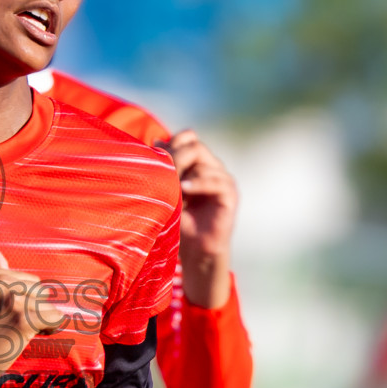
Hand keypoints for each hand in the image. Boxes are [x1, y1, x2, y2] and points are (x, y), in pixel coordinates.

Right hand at [0, 250, 58, 375]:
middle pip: (41, 291)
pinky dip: (51, 329)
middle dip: (34, 308)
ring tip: (20, 330)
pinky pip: (56, 318)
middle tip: (13, 323)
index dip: (25, 299)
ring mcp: (13, 300)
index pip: (30, 280)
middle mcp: (1, 282)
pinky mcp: (24, 318)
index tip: (8, 312)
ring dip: (41, 320)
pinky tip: (34, 335)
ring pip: (48, 305)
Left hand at [162, 129, 237, 308]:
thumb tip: (156, 141)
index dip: (173, 143)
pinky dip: (199, 183)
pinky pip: (217, 181)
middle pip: (196, 147)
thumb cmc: (178, 221)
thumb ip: (166, 168)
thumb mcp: (168, 191)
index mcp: (198, 164)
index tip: (156, 156)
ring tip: (173, 187)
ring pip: (204, 162)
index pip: (188, 139)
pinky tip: (184, 189)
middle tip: (164, 171)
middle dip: (178, 157)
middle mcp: (212, 168)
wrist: (195, 248)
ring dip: (185, 172)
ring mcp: (223, 180)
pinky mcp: (230, 195)